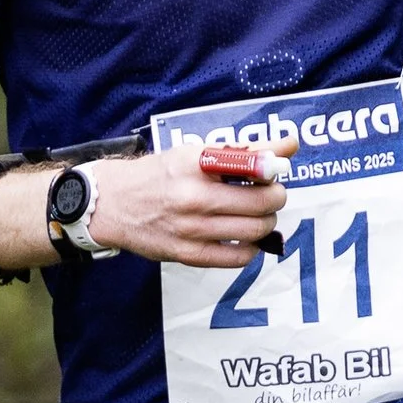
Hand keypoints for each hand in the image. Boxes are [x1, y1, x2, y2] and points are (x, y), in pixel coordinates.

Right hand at [94, 140, 288, 267]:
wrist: (112, 204)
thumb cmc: (159, 175)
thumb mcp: (195, 153)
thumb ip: (244, 150)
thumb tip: (290, 145)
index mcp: (197, 164)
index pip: (253, 164)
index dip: (274, 169)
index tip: (275, 171)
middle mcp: (195, 196)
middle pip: (262, 202)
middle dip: (275, 197)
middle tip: (269, 194)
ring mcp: (191, 229)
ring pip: (255, 230)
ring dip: (266, 222)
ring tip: (256, 215)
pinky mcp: (188, 254)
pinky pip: (238, 257)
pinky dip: (251, 247)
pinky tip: (243, 237)